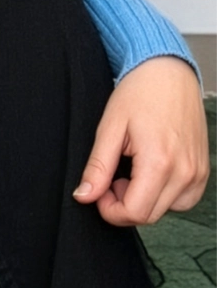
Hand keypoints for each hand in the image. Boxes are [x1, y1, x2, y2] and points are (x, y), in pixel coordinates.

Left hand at [73, 55, 208, 225]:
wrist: (168, 72)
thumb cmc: (139, 93)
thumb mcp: (109, 127)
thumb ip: (97, 167)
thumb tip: (84, 196)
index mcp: (159, 162)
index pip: (134, 213)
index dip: (110, 209)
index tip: (100, 189)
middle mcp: (185, 172)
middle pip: (150, 215)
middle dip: (124, 204)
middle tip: (112, 176)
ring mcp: (198, 173)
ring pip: (166, 210)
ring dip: (144, 199)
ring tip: (132, 169)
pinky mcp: (203, 171)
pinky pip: (183, 199)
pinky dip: (164, 194)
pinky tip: (151, 171)